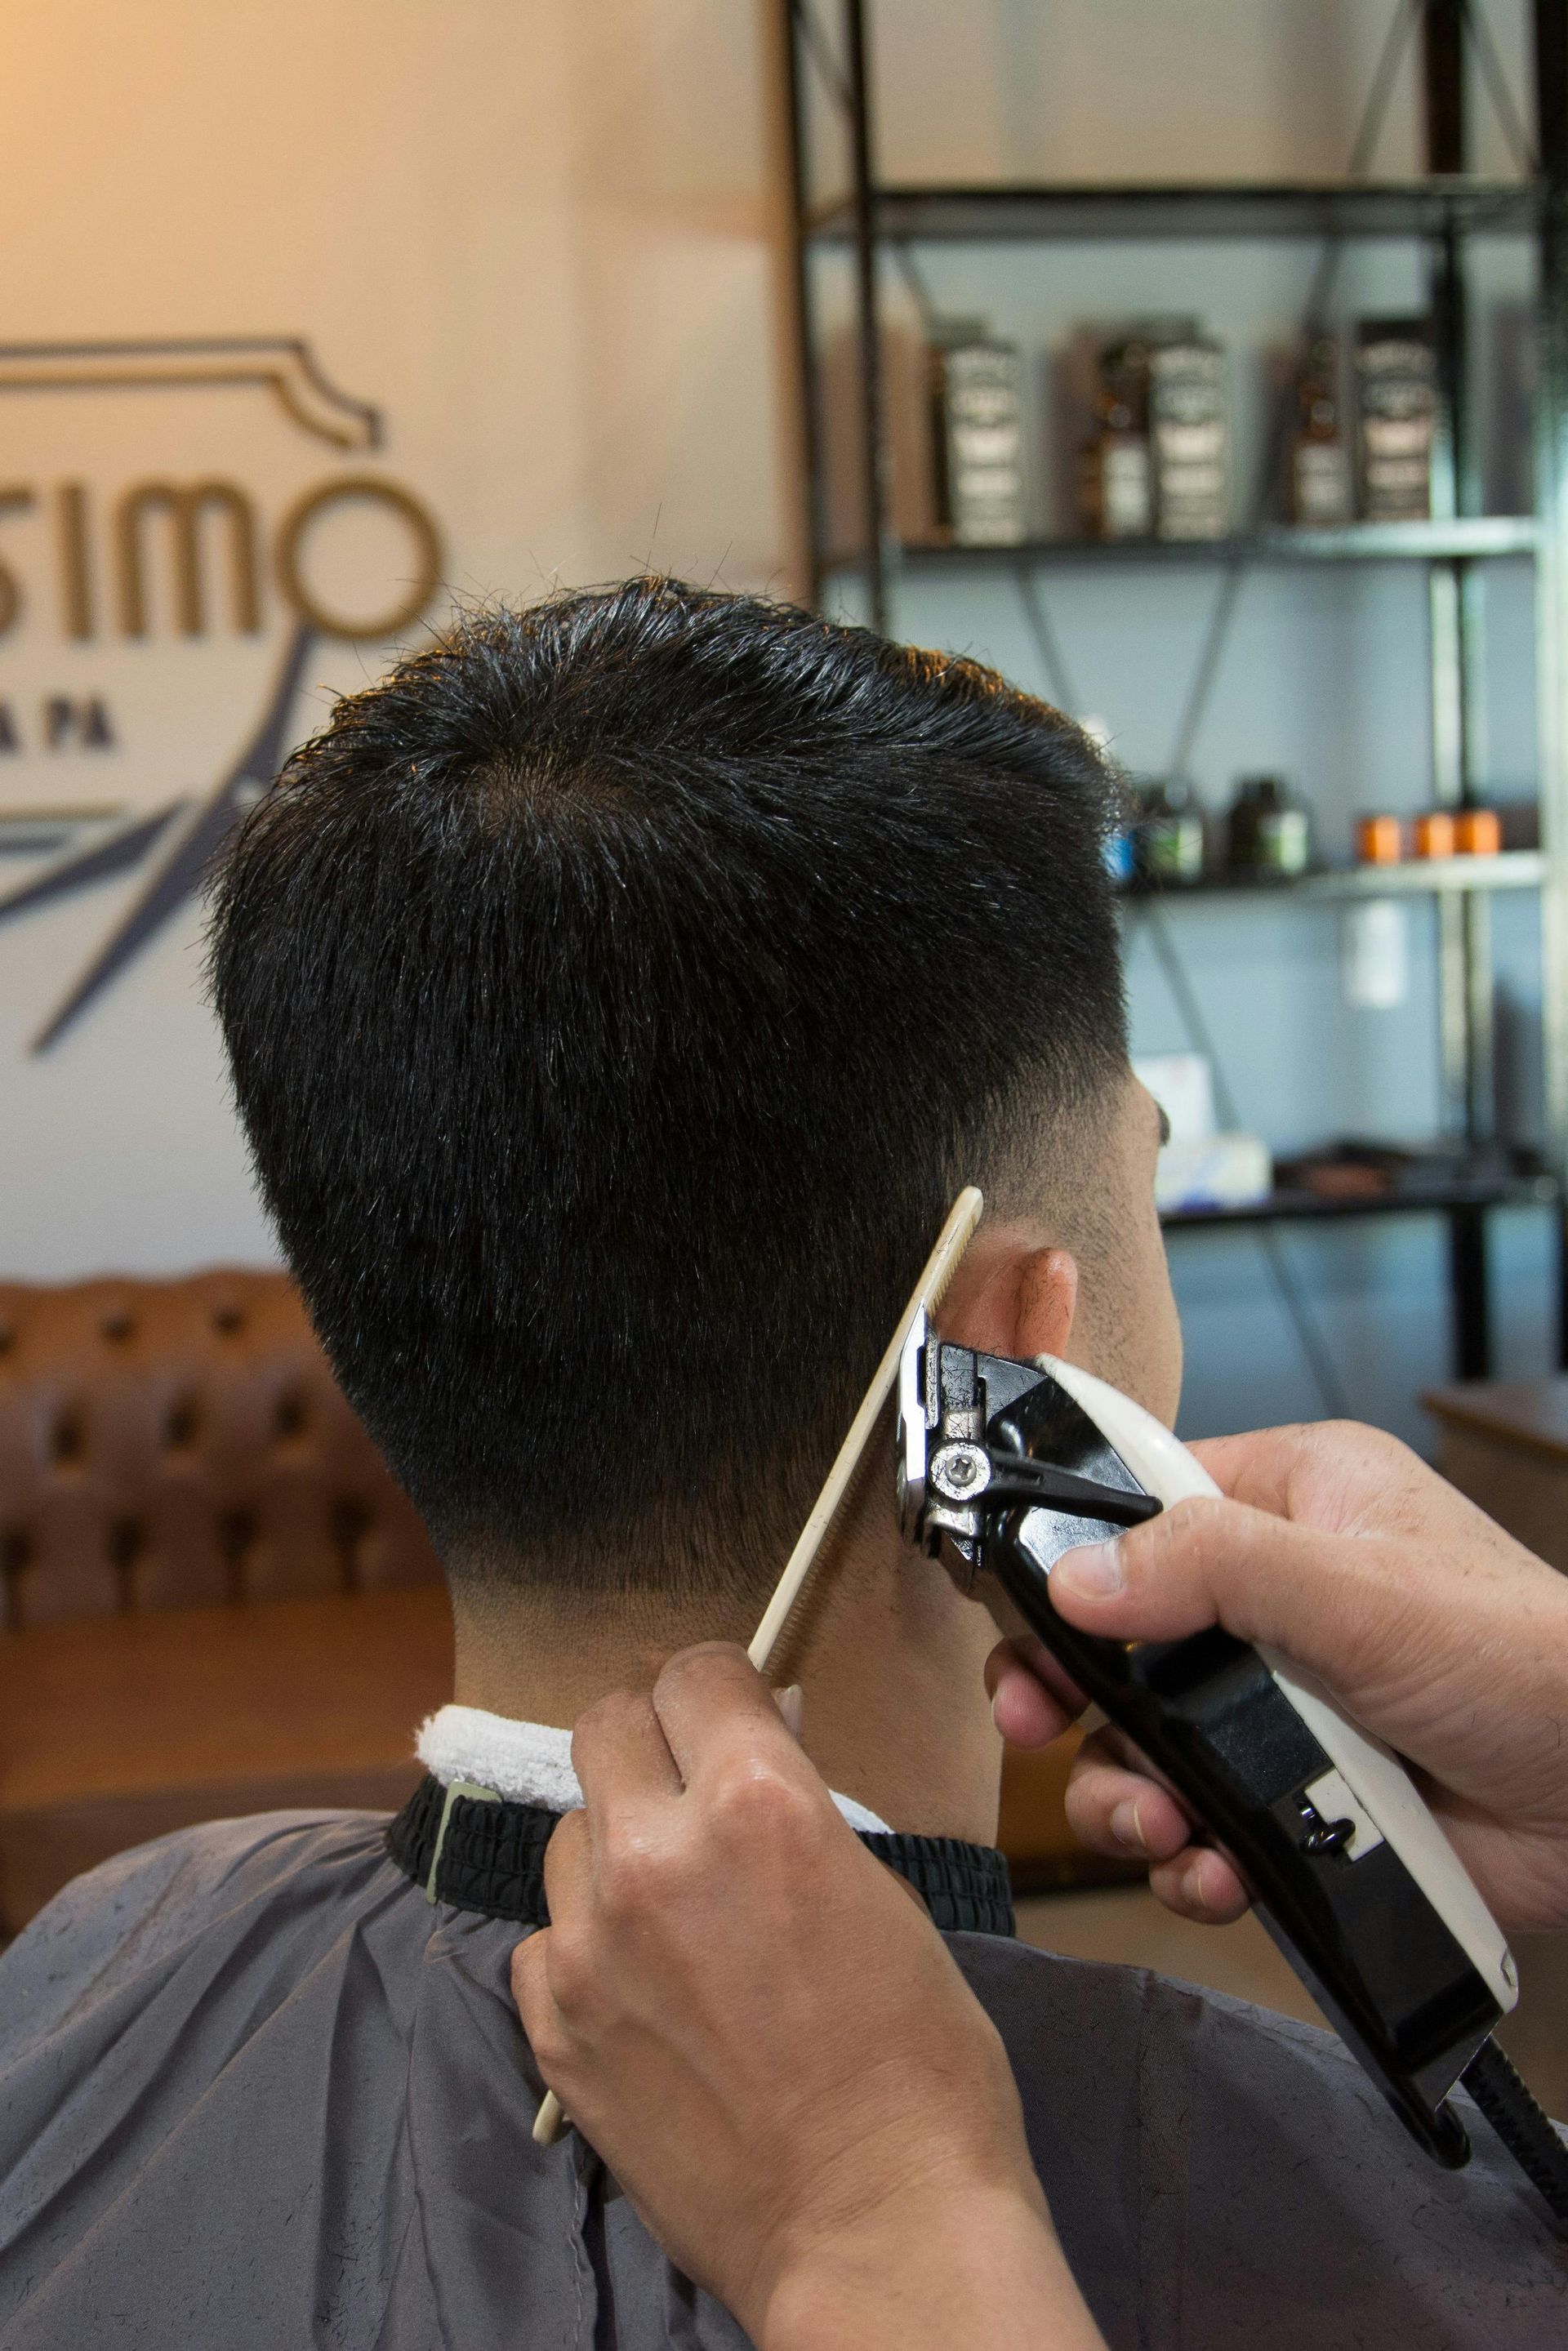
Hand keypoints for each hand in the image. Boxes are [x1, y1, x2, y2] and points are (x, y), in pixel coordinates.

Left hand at [511, 1643, 1104, 2350]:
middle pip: (604, 1725)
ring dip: (615, 1847)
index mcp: (758, 1803)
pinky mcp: (557, 2026)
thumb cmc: (919, 2068)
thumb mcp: (880, 1892)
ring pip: (569, 1835)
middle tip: (686, 1778)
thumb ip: (794, 1810)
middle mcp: (657, 1854)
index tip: (730, 1708)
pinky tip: (643, 1984)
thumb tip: (755, 1754)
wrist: (875, 2226)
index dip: (719, 1685)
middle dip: (649, 1737)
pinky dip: (586, 1946)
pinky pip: (545, 1940)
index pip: (693, 1673)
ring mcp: (593, 1943)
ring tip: (672, 1905)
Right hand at [986, 1420, 1567, 1934]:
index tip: (1015, 1611)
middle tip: (1036, 1724)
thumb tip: (1080, 1577)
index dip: (1067, 1557)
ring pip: (1145, 1744)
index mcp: (1293, 1502)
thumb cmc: (1532, 1662)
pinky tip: (1212, 1872)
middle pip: (1119, 1636)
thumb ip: (1214, 1568)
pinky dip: (1191, 1859)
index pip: (1141, 1502)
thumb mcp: (1360, 1592)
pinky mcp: (1298, 1800)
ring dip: (1128, 1794)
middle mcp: (1277, 1598)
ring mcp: (1283, 1706)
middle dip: (1072, 1693)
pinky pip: (1201, 1827)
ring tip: (1154, 1826)